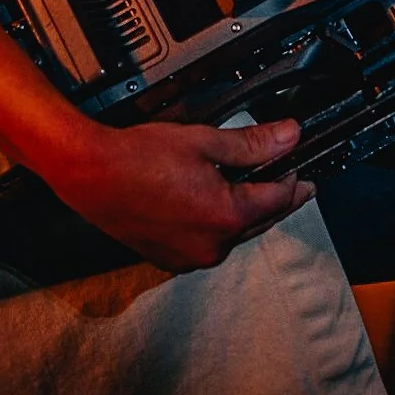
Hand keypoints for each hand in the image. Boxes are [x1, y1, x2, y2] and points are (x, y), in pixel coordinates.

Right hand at [48, 116, 314, 272]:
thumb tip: (289, 136)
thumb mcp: (204, 141)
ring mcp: (189, 257)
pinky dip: (216, 225)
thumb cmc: (137, 156)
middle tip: (290, 181)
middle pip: (259, 221)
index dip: (295, 181)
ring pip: (233, 234)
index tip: (305, 172)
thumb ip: (252, 143)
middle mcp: (211, 246)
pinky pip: (206, 243)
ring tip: (251, 189)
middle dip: (276, 198)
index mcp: (226, 217)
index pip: (278, 199)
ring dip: (245, 213)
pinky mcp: (169, 258)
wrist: (89, 173)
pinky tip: (213, 204)